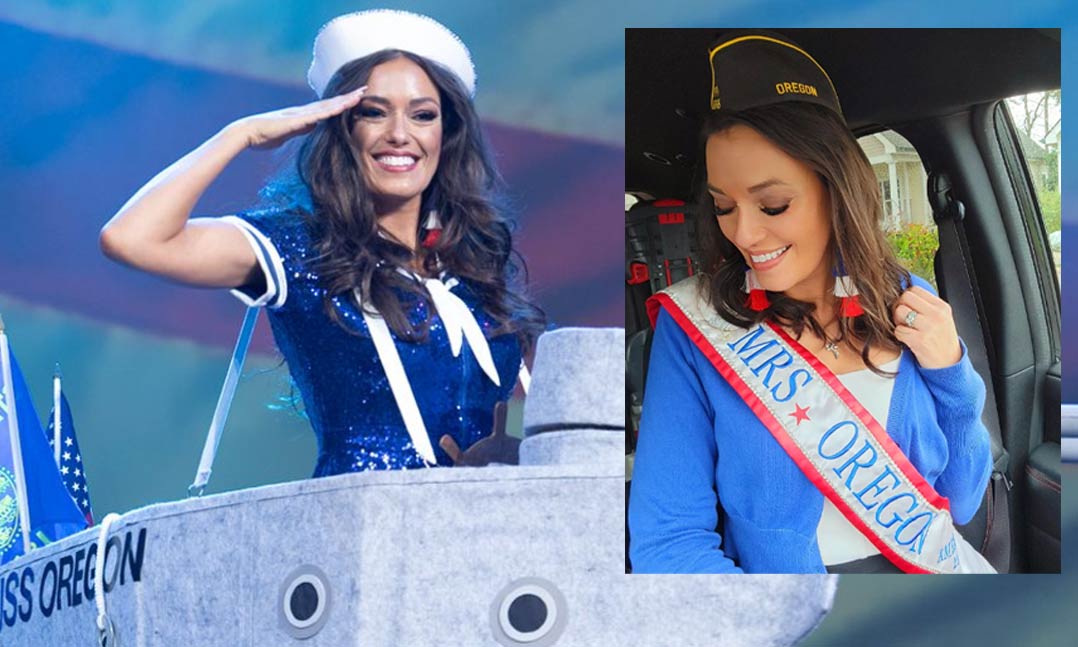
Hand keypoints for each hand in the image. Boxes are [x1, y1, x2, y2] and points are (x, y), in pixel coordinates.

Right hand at [230, 87, 365, 149]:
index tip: (356, 99)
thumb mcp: (289, 133)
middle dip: (348, 97)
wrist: (248, 132)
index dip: (341, 103)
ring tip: (360, 94)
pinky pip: (318, 114)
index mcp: (303, 116)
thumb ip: (301, 129)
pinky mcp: (297, 120)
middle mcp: (304, 111)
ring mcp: (301, 114)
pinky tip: (342, 107)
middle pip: (330, 103)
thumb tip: (313, 128)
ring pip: (327, 105)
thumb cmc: (265, 136)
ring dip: (344, 100)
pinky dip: (331, 110)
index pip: (326, 108)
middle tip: (364, 90)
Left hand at [892, 286, 961, 368]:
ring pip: (899, 311)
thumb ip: (926, 306)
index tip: (907, 308)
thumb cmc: (941, 341)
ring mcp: (929, 327)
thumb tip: (903, 296)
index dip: (906, 298)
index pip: (914, 289)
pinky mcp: (920, 340)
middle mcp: (936, 314)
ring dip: (898, 321)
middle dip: (900, 307)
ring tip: (906, 329)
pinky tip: (907, 339)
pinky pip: (898, 330)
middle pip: (905, 297)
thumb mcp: (941, 318)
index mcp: (941, 307)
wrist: (949, 364)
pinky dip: (899, 335)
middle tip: (903, 319)